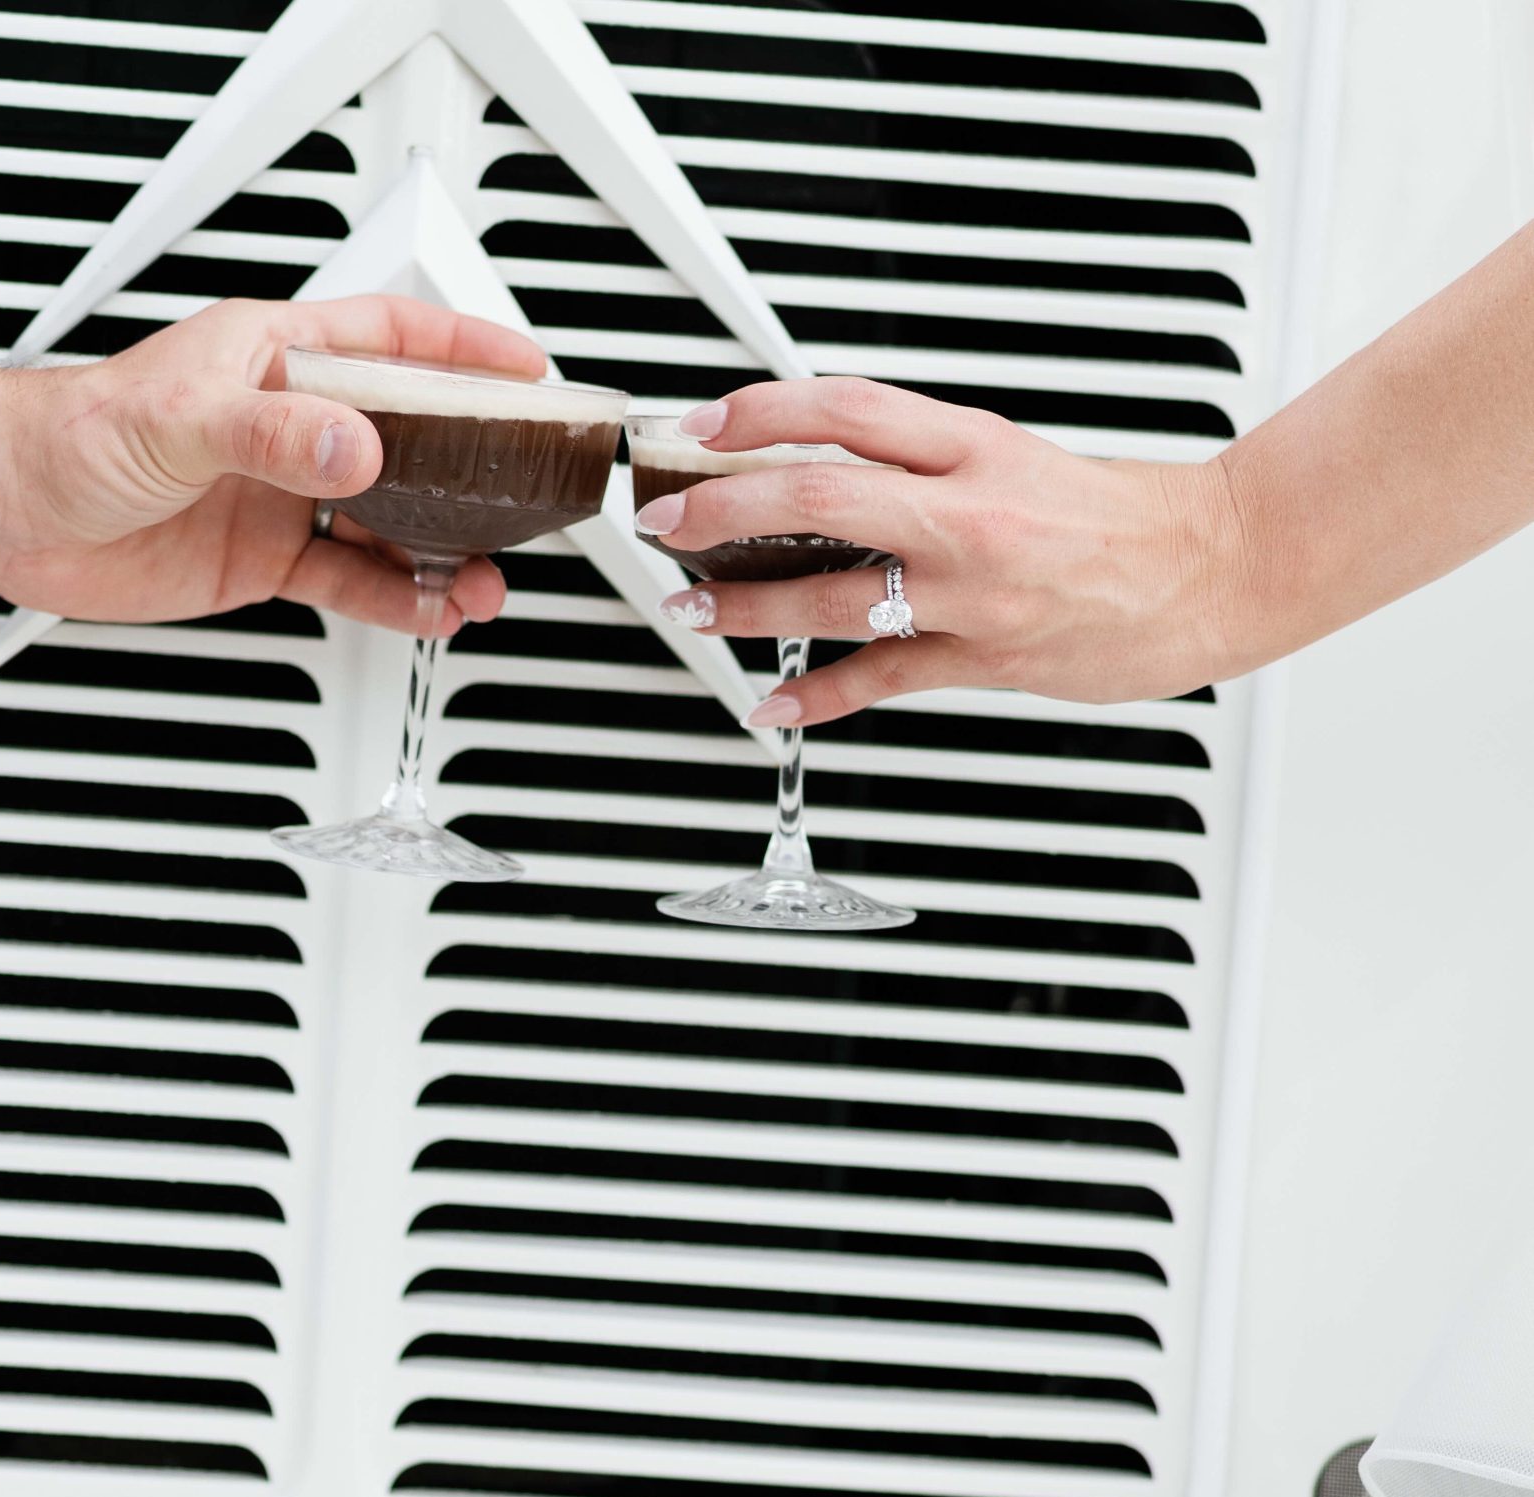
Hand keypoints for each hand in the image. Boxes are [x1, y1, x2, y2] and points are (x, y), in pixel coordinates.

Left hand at [0, 295, 548, 636]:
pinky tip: (430, 610)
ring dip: (440, 551)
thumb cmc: (74, 432)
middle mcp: (290, 423)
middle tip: (522, 497)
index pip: (394, 341)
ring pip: (388, 521)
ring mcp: (282, 494)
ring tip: (482, 580)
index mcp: (277, 356)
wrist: (10, 509)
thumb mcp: (181, 418)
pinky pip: (349, 580)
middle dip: (472, 470)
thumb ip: (273, 434)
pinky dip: (394, 598)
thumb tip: (356, 448)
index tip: (526, 373)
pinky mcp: (264, 559)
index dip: (465, 353)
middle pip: (410, 439)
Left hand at [634, 378, 1248, 725]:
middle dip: (723, 507)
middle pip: (819, 492)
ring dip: (746, 606)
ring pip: (834, 592)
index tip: (703, 424)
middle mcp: (969, 511)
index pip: (848, 407)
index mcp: (976, 444)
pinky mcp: (988, 657)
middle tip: (666, 519)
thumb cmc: (1123, 514)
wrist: (1218, 566)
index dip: (761, 411)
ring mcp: (975, 590)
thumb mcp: (1016, 457)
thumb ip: (928, 463)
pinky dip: (818, 695)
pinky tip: (771, 702)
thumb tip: (832, 463)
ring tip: (693, 610)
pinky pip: (883, 678)